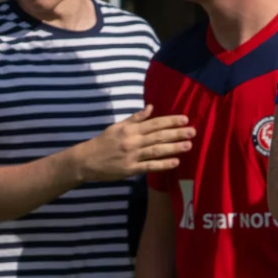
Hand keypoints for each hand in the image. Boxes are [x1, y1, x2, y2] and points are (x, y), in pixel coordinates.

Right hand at [72, 106, 194, 182]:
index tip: (185, 119)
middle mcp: (132, 142)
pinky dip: (162, 164)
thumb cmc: (102, 142)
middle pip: (158, 136)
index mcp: (129, 130)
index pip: (153, 124)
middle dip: (176, 133)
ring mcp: (132, 156)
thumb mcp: (116, 127)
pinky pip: (149, 166)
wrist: (85, 160)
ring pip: (156, 150)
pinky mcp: (130, 169)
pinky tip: (175, 162)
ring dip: (173, 148)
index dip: (170, 121)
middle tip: (193, 131)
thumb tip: (150, 107)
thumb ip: (135, 118)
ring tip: (188, 145)